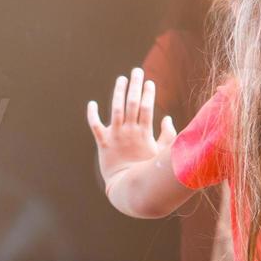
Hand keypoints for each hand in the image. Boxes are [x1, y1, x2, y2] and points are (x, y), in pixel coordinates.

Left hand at [86, 68, 177, 191]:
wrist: (128, 188)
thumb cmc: (146, 172)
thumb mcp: (161, 154)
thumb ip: (167, 136)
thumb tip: (168, 119)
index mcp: (144, 133)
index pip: (147, 107)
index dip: (149, 93)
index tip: (150, 82)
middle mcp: (129, 131)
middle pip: (133, 103)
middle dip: (136, 85)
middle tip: (137, 71)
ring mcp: (115, 136)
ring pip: (116, 109)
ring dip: (119, 92)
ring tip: (122, 79)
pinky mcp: (103, 143)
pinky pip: (95, 126)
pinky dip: (92, 114)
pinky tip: (92, 103)